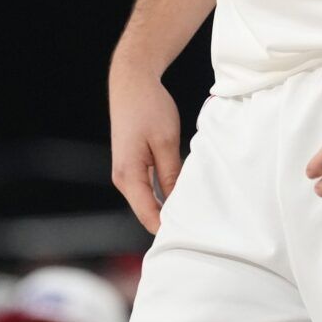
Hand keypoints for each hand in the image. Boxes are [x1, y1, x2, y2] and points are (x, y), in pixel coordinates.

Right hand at [110, 68, 182, 233]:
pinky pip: (147, 188)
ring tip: (194, 214)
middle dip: (169, 222)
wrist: (131, 82)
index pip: (149, 215)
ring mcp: (126, 173)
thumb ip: (170, 175)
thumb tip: (177, 203)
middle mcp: (123, 179)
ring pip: (148, 201)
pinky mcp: (131, 165)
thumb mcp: (166, 141)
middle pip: (147, 212)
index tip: (192, 239)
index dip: (168, 230)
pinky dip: (162, 194)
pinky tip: (181, 194)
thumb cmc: (149, 107)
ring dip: (167, 207)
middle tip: (199, 230)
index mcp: (129, 175)